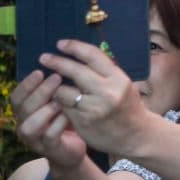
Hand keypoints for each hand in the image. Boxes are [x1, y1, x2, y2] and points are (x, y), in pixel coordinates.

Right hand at [11, 70, 87, 170]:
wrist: (74, 148)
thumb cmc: (65, 119)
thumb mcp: (59, 101)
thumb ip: (54, 87)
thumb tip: (58, 61)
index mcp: (25, 112)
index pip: (16, 97)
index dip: (25, 84)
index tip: (39, 71)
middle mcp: (25, 125)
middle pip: (23, 108)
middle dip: (40, 91)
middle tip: (57, 78)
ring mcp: (35, 139)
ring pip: (30, 125)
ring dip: (45, 110)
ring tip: (61, 100)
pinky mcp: (50, 149)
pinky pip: (49, 136)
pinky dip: (58, 124)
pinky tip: (69, 114)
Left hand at [37, 39, 152, 158]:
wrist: (135, 135)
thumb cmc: (128, 107)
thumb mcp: (123, 84)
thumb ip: (105, 73)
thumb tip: (81, 56)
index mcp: (118, 78)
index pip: (93, 55)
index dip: (74, 47)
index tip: (60, 44)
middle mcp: (107, 91)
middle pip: (76, 70)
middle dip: (57, 62)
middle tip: (44, 57)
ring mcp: (95, 107)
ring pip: (64, 90)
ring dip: (55, 86)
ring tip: (51, 83)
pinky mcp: (84, 121)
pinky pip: (63, 107)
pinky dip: (58, 101)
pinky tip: (57, 100)